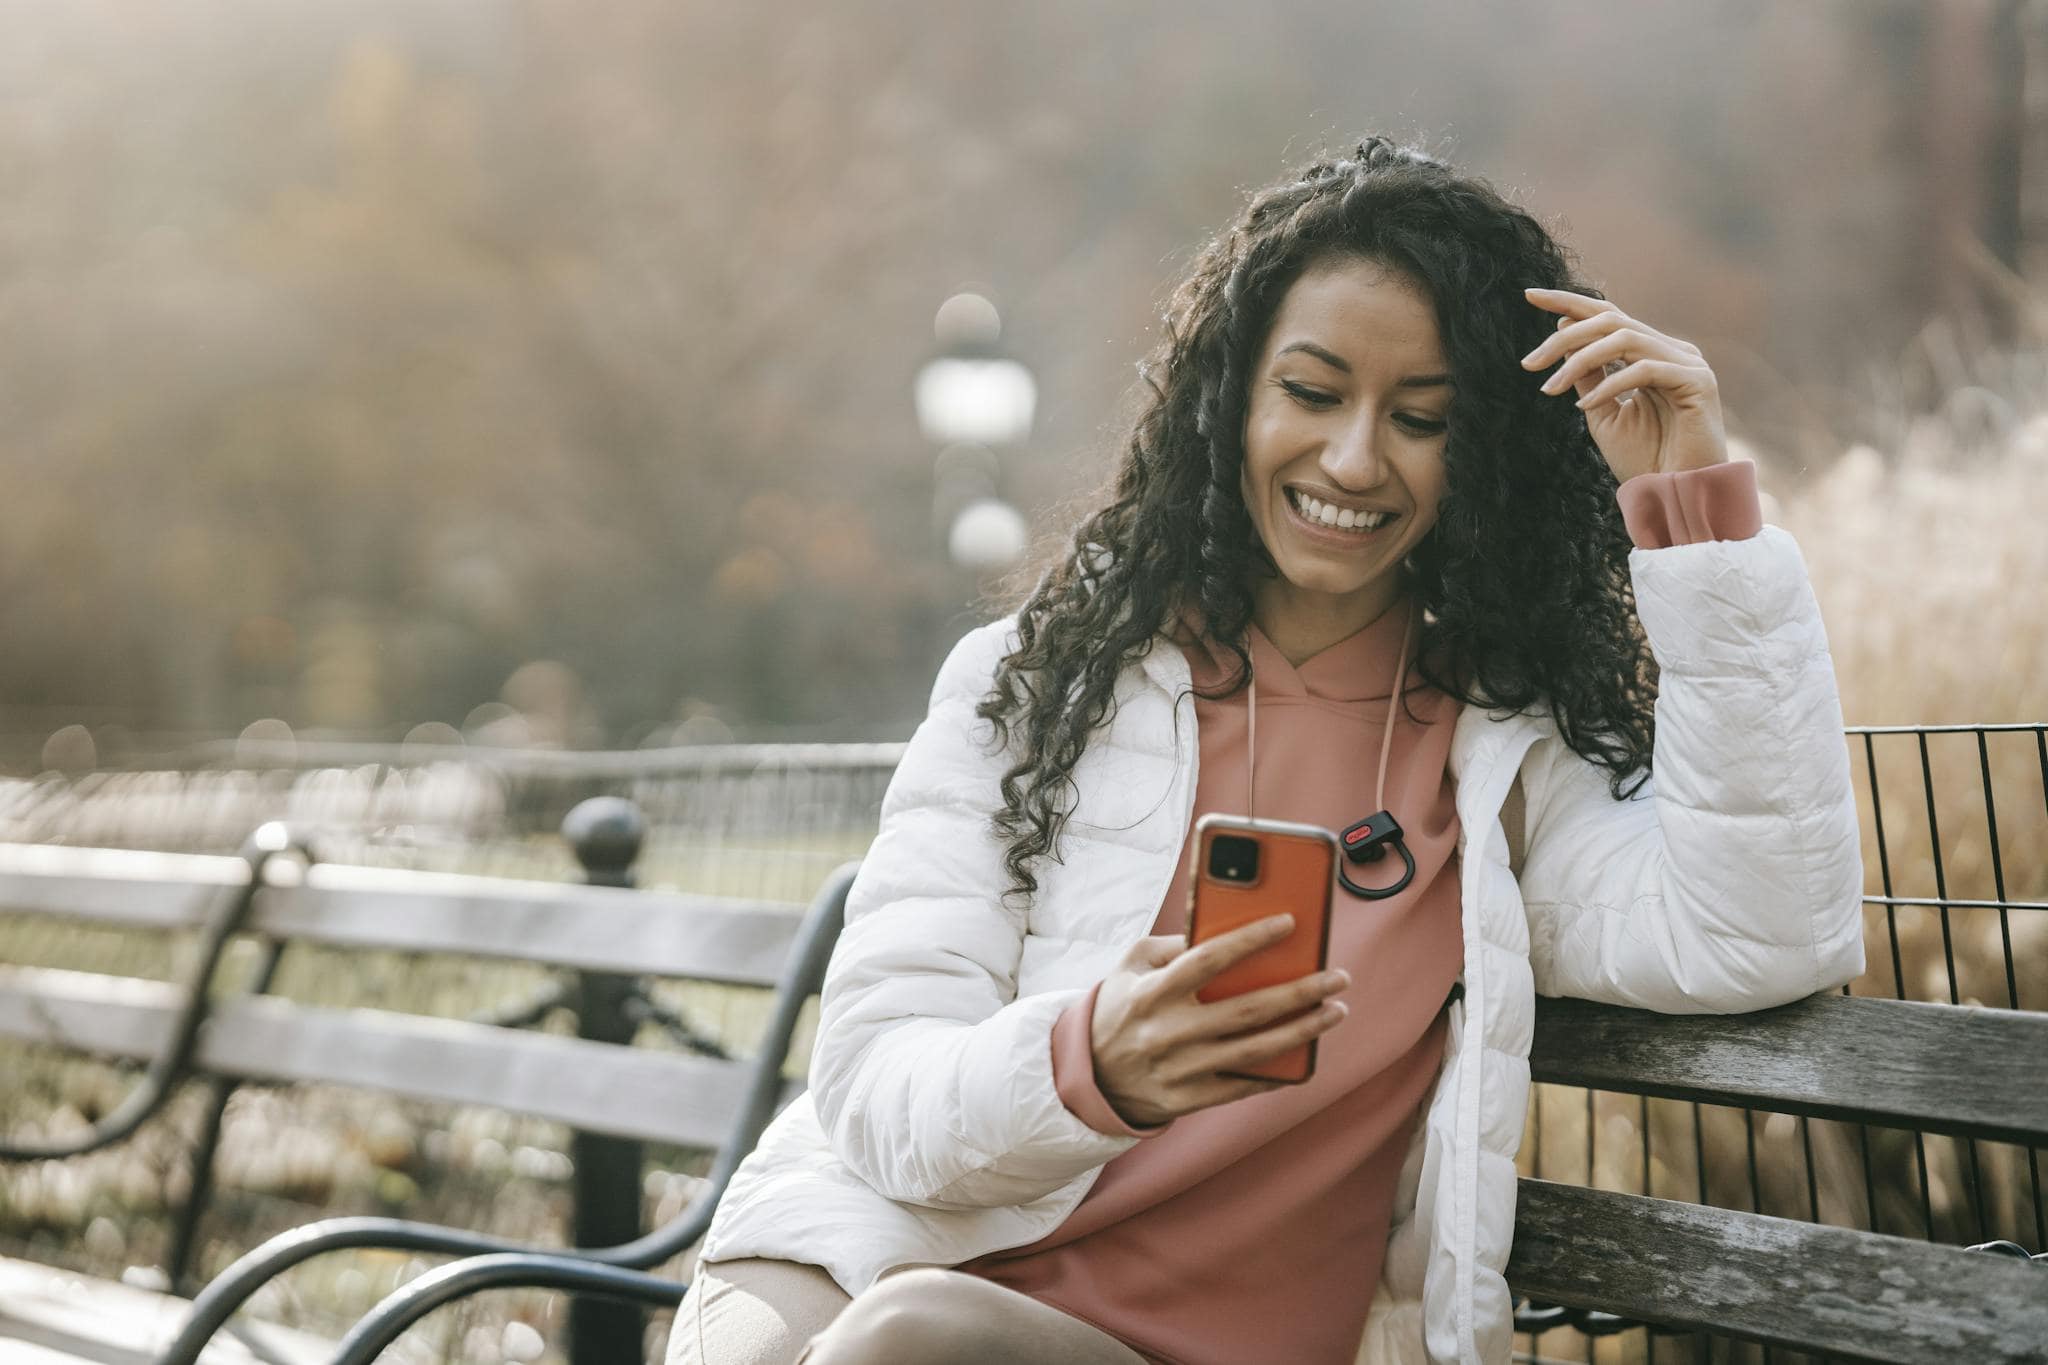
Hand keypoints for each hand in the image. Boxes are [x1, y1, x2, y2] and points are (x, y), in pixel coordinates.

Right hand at [1088, 913, 1351, 1126]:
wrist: (1090, 1075)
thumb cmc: (1120, 1007)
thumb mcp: (1131, 966)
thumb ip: (1172, 944)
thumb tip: (1225, 929)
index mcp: (1152, 992)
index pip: (1208, 959)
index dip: (1251, 939)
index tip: (1289, 923)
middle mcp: (1168, 1031)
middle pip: (1247, 1009)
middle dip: (1301, 991)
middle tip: (1338, 977)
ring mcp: (1181, 1069)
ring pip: (1256, 1050)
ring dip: (1304, 1031)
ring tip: (1335, 1011)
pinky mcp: (1189, 1099)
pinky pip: (1244, 1085)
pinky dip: (1278, 1071)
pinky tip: (1305, 1054)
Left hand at [1520, 286, 1727, 481]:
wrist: (1677, 497)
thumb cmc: (1644, 461)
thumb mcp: (1601, 413)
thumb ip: (1587, 374)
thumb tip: (1564, 331)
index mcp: (1651, 354)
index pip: (1608, 316)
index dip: (1569, 302)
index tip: (1529, 296)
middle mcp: (1672, 351)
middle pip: (1611, 320)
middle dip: (1564, 337)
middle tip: (1529, 363)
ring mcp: (1688, 363)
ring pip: (1624, 338)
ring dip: (1579, 360)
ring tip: (1550, 388)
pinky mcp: (1698, 381)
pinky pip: (1643, 369)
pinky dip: (1609, 384)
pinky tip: (1583, 405)